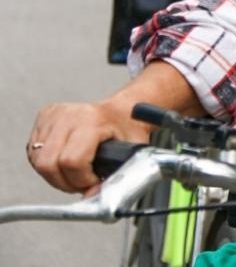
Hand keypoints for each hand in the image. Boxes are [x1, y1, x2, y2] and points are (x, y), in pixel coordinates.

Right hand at [27, 100, 150, 194]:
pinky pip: (34, 153)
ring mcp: (53, 115)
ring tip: (76, 172)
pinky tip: (65, 162)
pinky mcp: (44, 117)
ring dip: (55, 175)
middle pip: (48, 165)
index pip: (71, 161)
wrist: (120, 109)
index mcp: (92, 120)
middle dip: (65, 182)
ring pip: (38, 162)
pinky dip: (48, 165)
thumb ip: (114, 175)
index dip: (81, 180)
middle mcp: (68, 116)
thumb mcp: (130, 151)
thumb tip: (89, 196)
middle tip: (82, 182)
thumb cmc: (127, 127)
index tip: (93, 181)